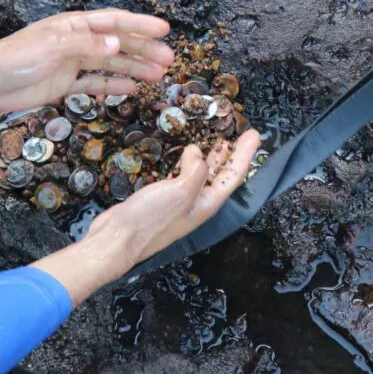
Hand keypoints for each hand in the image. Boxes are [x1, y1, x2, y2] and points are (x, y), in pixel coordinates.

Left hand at [0, 9, 174, 111]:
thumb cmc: (16, 58)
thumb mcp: (53, 47)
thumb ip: (86, 45)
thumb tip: (117, 44)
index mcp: (74, 26)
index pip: (114, 22)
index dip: (140, 24)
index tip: (164, 30)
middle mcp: (77, 42)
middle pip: (117, 44)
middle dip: (144, 50)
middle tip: (168, 60)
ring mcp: (71, 63)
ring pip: (111, 64)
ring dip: (134, 68)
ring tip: (158, 75)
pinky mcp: (64, 84)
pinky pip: (95, 83)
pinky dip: (114, 85)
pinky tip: (132, 88)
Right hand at [31, 129, 261, 305]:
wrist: (117, 239)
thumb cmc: (151, 218)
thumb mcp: (181, 190)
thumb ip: (196, 169)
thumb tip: (197, 152)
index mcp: (207, 203)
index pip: (233, 175)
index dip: (245, 153)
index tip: (255, 134)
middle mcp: (198, 203)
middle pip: (222, 175)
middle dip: (233, 155)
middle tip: (243, 135)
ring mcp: (181, 202)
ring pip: (203, 175)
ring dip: (213, 158)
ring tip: (220, 142)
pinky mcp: (163, 199)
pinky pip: (184, 176)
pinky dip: (190, 163)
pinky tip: (187, 156)